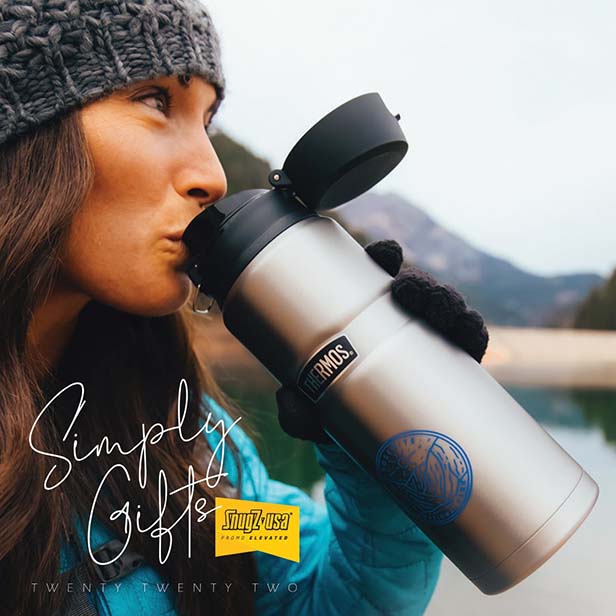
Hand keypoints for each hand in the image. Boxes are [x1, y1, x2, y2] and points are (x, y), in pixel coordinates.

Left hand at [276, 239, 489, 444]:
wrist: (369, 448)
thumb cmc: (334, 414)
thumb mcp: (309, 413)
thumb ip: (295, 410)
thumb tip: (289, 398)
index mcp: (365, 314)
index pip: (376, 274)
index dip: (384, 256)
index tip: (386, 254)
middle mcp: (399, 319)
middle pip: (415, 286)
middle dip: (417, 281)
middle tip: (409, 291)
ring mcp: (428, 338)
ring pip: (445, 306)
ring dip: (447, 301)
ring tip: (441, 313)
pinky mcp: (453, 361)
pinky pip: (469, 339)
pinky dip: (472, 331)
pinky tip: (468, 332)